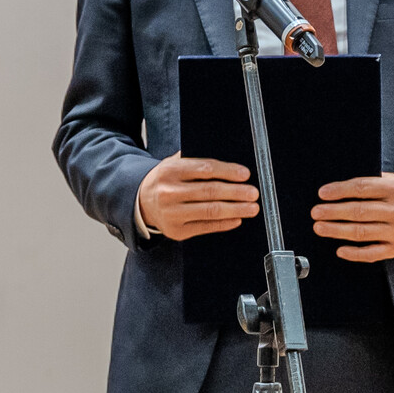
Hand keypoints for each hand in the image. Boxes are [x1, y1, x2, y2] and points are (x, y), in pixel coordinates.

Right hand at [137, 152, 259, 239]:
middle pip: (210, 191)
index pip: (204, 169)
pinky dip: (224, 224)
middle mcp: (169, 192)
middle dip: (236, 192)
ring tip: (251, 207)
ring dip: (235, 209)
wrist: (140, 202)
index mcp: (170, 171)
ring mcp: (172, 213)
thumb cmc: (165, 181)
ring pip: (210, 211)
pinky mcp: (176, 231)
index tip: (245, 174)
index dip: (227, 171)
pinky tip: (237, 219)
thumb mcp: (172, 164)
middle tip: (253, 192)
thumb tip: (229, 165)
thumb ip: (194, 161)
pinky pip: (205, 227)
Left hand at [311, 173, 393, 261]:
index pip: (363, 188)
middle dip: (334, 212)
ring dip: (337, 231)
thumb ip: (369, 182)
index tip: (322, 194)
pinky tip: (339, 250)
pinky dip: (355, 253)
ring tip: (320, 227)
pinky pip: (374, 254)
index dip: (340, 191)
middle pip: (360, 212)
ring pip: (363, 232)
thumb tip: (335, 188)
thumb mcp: (392, 178)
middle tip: (315, 213)